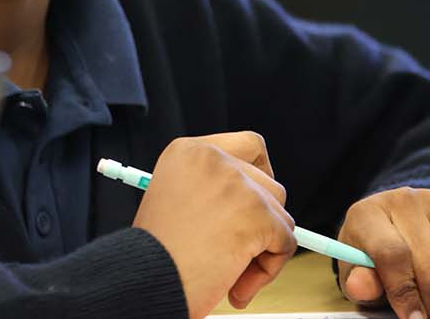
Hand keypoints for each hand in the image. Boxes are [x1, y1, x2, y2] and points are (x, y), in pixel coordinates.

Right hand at [132, 132, 297, 318]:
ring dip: (264, 249)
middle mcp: (213, 158)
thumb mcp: (175, 202)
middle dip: (261, 223)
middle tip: (238, 255)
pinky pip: (285, 242)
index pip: (248, 146)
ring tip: (233, 275)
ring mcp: (237, 184)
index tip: (255, 201)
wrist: (144, 281)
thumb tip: (260, 207)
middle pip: (269, 184)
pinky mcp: (256, 213)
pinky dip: (269, 269)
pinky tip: (237, 284)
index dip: (259, 175)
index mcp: (189, 151)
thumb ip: (214, 193)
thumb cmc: (154, 254)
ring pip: (280, 215)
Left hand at [337, 187, 429, 318]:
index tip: (412, 317)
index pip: (392, 254)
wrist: (394, 219)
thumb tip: (361, 287)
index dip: (404, 293)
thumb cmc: (372, 249)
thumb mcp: (356, 269)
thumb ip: (359, 281)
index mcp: (367, 215)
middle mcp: (403, 201)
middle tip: (424, 311)